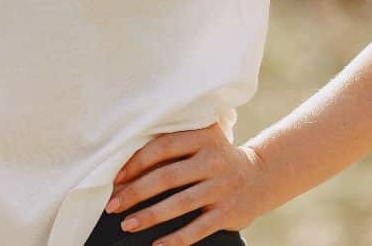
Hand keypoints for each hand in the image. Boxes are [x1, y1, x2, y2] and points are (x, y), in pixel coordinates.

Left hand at [105, 122, 266, 245]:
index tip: (116, 179)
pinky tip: (157, 245)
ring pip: (180, 204)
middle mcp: (213, 161)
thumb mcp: (201, 139)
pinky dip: (176, 238)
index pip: (162, 147)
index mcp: (202, 137)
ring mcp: (221, 187)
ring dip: (150, 216)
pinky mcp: (228, 213)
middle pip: (167, 177)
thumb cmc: (215, 156)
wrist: (260, 176)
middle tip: (112, 205)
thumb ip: (173, 141)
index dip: (136, 163)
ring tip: (127, 224)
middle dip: (135, 193)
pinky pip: (198, 228)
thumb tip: (127, 163)